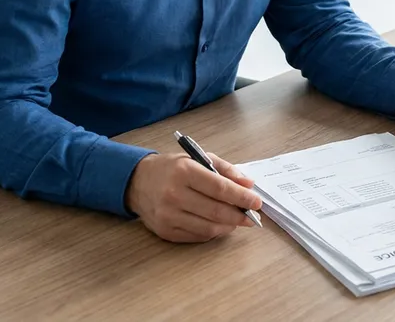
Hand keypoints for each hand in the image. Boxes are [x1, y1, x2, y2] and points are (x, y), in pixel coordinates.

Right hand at [125, 152, 262, 242]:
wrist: (137, 182)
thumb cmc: (172, 169)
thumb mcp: (198, 159)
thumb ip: (225, 170)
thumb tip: (248, 185)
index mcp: (184, 172)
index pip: (219, 188)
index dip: (242, 197)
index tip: (257, 202)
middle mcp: (174, 194)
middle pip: (215, 211)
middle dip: (239, 215)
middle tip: (252, 216)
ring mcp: (168, 215)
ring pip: (208, 227)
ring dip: (229, 226)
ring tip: (238, 220)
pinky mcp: (165, 231)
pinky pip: (197, 236)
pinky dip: (214, 232)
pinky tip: (220, 225)